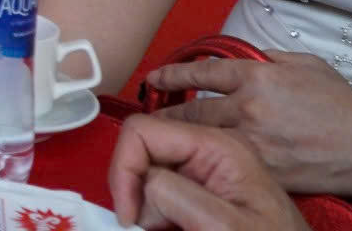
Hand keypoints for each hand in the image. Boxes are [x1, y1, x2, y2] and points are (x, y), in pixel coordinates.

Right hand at [112, 115, 311, 230]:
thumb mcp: (227, 226)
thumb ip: (178, 195)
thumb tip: (141, 183)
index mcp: (218, 145)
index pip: (143, 130)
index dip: (124, 168)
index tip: (127, 211)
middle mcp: (209, 149)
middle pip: (142, 149)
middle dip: (133, 186)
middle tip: (143, 224)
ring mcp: (205, 167)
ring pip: (147, 171)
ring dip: (143, 201)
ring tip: (164, 227)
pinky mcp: (202, 186)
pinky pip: (161, 188)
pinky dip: (154, 209)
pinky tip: (172, 226)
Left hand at [148, 52, 351, 199]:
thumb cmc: (345, 105)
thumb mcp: (306, 65)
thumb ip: (269, 60)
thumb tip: (245, 59)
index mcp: (258, 77)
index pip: (201, 71)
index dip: (172, 74)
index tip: (155, 78)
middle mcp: (249, 108)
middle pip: (191, 110)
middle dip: (165, 112)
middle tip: (148, 114)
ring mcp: (254, 142)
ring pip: (201, 140)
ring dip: (178, 137)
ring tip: (160, 137)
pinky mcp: (263, 171)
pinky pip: (224, 162)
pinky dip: (207, 160)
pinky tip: (195, 158)